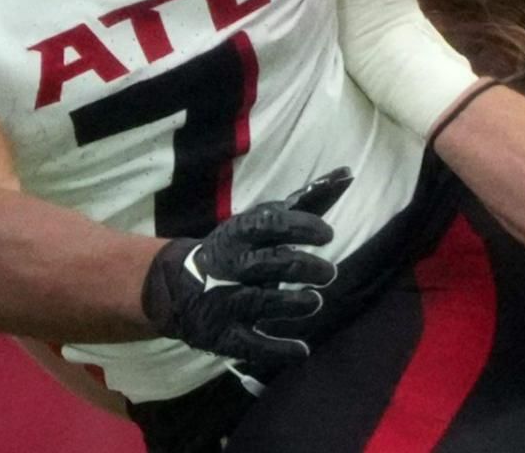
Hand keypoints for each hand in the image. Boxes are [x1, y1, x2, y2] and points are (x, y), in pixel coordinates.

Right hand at [140, 169, 351, 370]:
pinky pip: (251, 345)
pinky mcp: (224, 335)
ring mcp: (226, 302)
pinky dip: (277, 349)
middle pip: (271, 263)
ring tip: (315, 302)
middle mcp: (232, 265)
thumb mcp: (261, 223)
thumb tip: (348, 174)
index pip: (271, 225)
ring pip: (261, 302)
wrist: (177, 285)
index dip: (301, 228)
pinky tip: (302, 350)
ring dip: (293, 304)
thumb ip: (305, 203)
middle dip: (304, 268)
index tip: (328, 235)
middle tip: (328, 274)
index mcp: (240, 233)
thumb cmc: (237, 248)